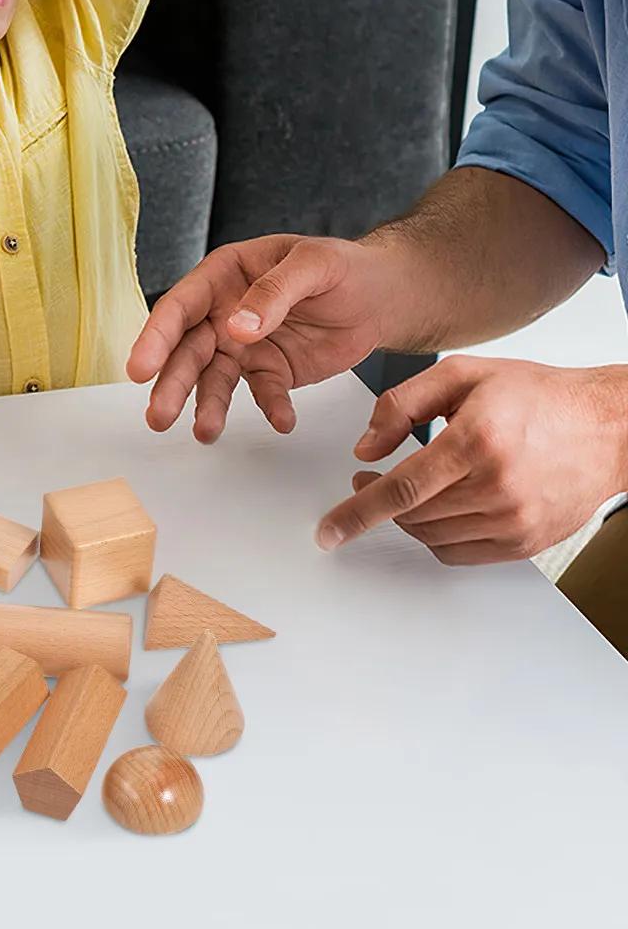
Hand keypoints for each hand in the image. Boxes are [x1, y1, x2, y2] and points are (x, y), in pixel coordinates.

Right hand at [127, 233, 394, 441]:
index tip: (140, 368)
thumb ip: (274, 293)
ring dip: (208, 406)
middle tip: (158, 417)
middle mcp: (223, 312)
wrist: (382, 295)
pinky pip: (263, 393)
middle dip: (171, 384)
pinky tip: (282, 421)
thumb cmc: (344, 266)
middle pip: (187, 350)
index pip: (180, 306)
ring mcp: (243, 345)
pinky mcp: (270, 371)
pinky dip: (270, 408)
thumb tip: (237, 327)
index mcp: (224, 275)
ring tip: (206, 433)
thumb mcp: (313, 265)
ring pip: (214, 379)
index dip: (155, 337)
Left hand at [315, 357, 627, 563]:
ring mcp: (515, 520)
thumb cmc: (536, 396)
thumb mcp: (462, 375)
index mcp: (478, 441)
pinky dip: (436, 536)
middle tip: (368, 479)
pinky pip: (461, 553)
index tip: (329, 530)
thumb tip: (366, 448)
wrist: (605, 426)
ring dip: (406, 518)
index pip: (402, 489)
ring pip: (432, 537)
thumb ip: (402, 404)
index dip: (357, 512)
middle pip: (413, 516)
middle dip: (376, 503)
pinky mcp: (526, 541)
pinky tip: (436, 509)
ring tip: (406, 488)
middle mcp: (498, 487)